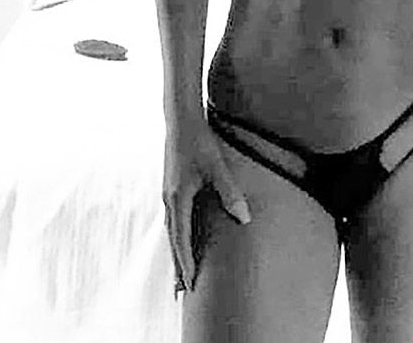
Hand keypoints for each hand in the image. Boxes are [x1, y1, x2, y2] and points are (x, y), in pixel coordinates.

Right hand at [162, 118, 250, 295]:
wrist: (180, 120)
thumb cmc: (198, 142)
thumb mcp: (217, 167)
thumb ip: (230, 193)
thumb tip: (244, 218)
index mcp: (178, 199)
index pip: (182, 240)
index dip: (187, 262)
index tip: (190, 284)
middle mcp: (169, 200)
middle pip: (173, 241)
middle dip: (178, 265)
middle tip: (180, 292)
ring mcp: (168, 194)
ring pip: (171, 231)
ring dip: (176, 252)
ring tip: (180, 273)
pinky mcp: (171, 187)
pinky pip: (172, 220)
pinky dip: (175, 236)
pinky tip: (180, 240)